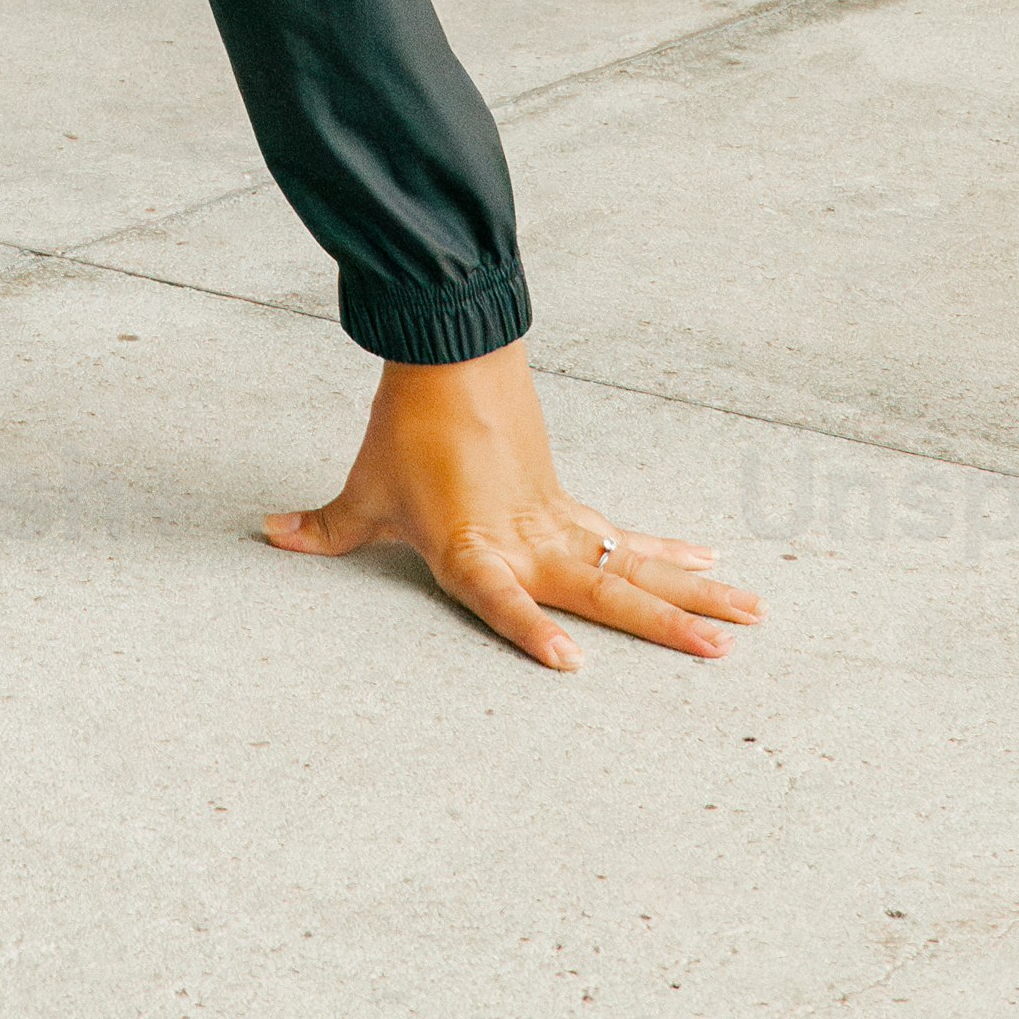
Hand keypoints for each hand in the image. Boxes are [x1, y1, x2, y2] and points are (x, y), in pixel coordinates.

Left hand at [260, 343, 760, 670]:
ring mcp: (555, 523)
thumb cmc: (406, 432)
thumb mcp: (364, 492)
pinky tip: (713, 564)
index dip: (530, 629)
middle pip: (603, 587)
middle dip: (665, 624)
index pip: (500, 598)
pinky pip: (626, 536)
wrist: (450, 356)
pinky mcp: (567, 504)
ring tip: (750, 616)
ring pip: (633, 563)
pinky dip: (669, 552)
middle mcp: (526, 541)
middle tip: (722, 655)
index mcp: (472, 547)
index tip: (570, 662)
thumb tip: (269, 534)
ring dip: (692, 593)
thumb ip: (325, 528)